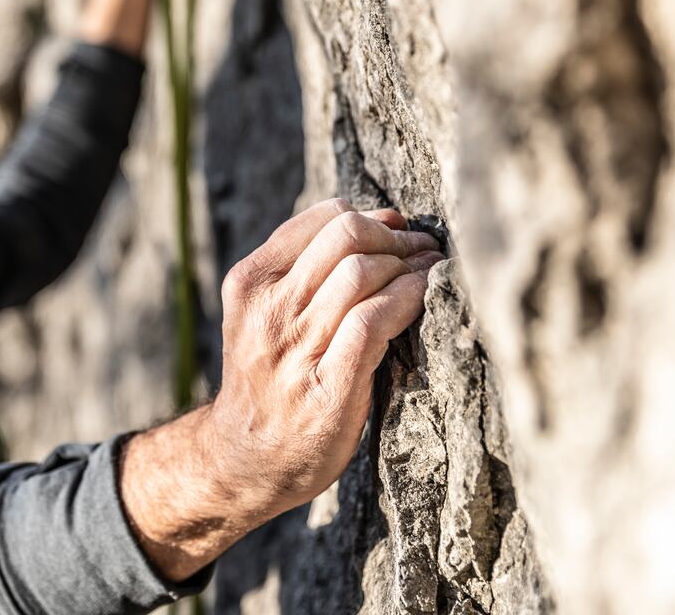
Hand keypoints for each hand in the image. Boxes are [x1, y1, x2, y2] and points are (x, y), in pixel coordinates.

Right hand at [119, 199, 442, 581]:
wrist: (243, 456)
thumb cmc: (269, 377)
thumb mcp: (263, 312)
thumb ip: (307, 269)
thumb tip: (386, 218)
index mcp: (251, 282)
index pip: (323, 218)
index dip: (374, 218)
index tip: (399, 233)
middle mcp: (269, 310)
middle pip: (346, 236)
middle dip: (396, 238)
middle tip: (421, 252)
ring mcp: (296, 349)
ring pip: (362, 274)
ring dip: (410, 267)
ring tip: (431, 272)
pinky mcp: (328, 387)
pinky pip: (374, 322)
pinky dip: (408, 300)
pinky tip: (423, 300)